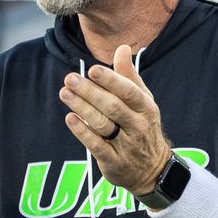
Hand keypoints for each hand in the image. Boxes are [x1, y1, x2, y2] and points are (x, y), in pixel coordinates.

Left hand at [59, 44, 173, 195]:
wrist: (153, 170)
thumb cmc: (142, 126)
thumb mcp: (143, 101)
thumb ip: (129, 76)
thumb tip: (122, 48)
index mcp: (146, 108)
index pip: (129, 92)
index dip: (111, 80)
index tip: (92, 70)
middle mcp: (138, 126)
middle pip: (112, 107)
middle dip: (90, 92)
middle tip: (70, 79)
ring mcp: (126, 145)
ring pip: (102, 124)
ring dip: (82, 108)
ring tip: (64, 93)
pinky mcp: (113, 162)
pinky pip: (96, 146)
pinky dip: (83, 132)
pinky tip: (70, 118)